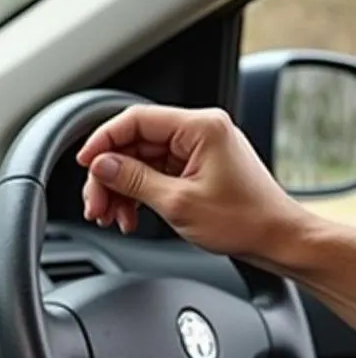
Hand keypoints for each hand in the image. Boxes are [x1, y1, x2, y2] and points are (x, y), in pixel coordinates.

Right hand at [78, 104, 305, 259]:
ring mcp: (196, 150)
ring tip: (111, 218)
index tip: (83, 165)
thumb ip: (134, 180)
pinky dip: (136, 196)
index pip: (135, 120)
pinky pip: (152, 175)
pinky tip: (129, 217)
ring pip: (139, 162)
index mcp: (200, 127)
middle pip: (133, 144)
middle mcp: (198, 131)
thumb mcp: (177, 202)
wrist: (273, 238)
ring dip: (119, 191)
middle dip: (108, 177)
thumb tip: (102, 165)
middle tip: (96, 206)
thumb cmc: (241, 219)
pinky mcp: (193, 168)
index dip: (102, 141)